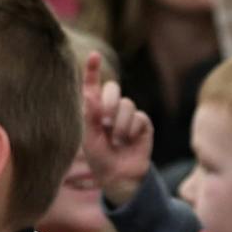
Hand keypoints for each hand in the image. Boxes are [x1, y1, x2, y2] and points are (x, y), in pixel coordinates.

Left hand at [80, 54, 153, 203]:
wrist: (119, 176)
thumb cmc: (99, 158)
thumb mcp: (88, 137)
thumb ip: (88, 115)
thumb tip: (89, 93)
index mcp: (94, 110)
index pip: (93, 85)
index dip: (93, 69)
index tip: (94, 55)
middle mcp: (111, 109)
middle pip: (113, 88)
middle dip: (109, 103)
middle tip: (105, 122)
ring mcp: (128, 115)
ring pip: (127, 104)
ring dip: (120, 124)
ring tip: (117, 140)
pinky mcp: (143, 124)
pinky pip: (139, 117)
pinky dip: (131, 130)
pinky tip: (129, 141)